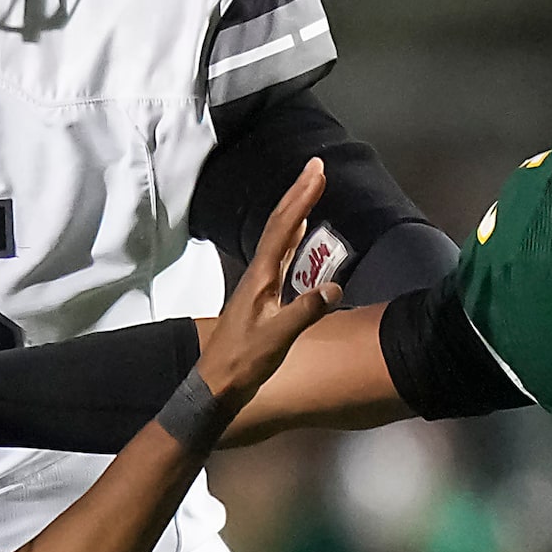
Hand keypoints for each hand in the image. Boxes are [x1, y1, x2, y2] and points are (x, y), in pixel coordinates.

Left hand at [195, 158, 342, 407]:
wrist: (217, 384)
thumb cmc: (244, 362)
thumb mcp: (277, 338)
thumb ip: (304, 312)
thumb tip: (334, 287)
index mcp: (260, 277)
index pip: (282, 228)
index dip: (300, 198)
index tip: (317, 172)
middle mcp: (257, 273)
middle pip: (279, 224)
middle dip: (298, 194)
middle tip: (317, 167)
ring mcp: (258, 283)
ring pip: (278, 236)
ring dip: (296, 210)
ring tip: (311, 188)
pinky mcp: (262, 296)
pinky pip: (279, 255)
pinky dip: (292, 236)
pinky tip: (299, 232)